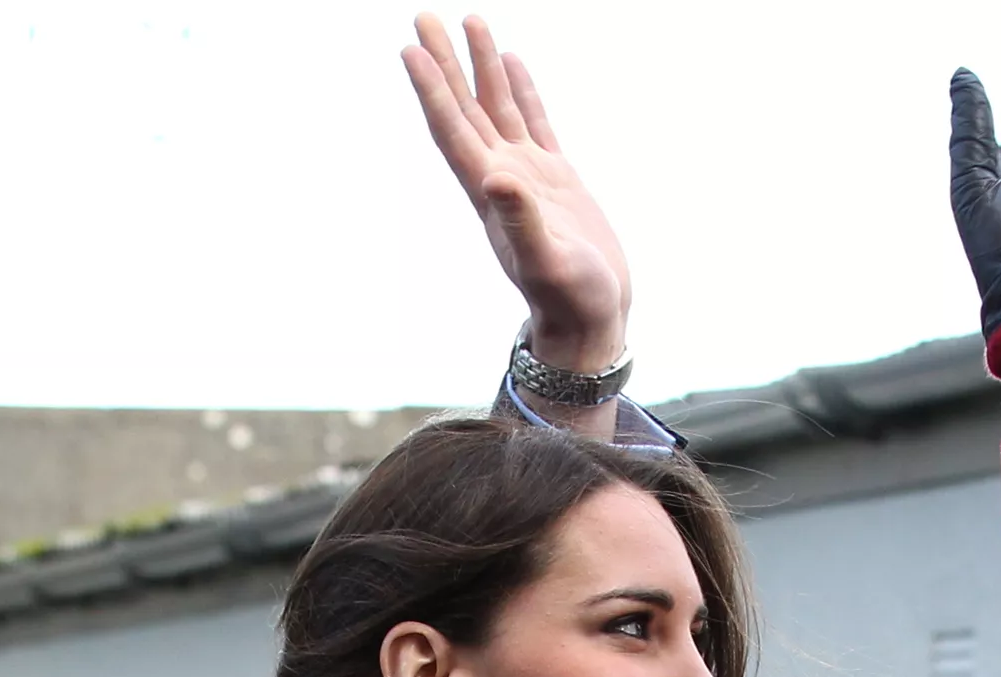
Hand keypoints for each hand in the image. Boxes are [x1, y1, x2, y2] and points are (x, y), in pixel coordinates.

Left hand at [403, 14, 628, 372]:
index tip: (411, 49)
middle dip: (445, 64)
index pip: (453, 132)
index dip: (432, 91)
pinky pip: (533, 122)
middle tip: (424, 15)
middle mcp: (500, 179)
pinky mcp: (556, 180)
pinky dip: (521, 91)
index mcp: (491, 194)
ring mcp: (527, 177)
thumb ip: (522, 221)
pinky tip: (511, 63)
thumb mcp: (548, 261)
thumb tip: (497, 179)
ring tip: (470, 20)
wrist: (590, 321)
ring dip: (480, 67)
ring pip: (497, 108)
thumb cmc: (570, 299)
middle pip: (465, 109)